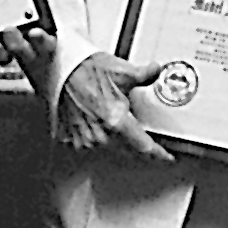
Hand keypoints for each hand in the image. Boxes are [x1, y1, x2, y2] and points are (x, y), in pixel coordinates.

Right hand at [56, 52, 173, 162]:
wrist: (60, 70)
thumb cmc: (86, 70)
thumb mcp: (122, 71)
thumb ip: (145, 74)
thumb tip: (157, 71)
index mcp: (115, 121)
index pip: (144, 146)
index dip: (158, 154)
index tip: (166, 158)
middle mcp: (100, 135)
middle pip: (128, 149)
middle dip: (136, 142)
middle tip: (140, 129)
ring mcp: (85, 139)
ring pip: (110, 148)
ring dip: (117, 140)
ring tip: (114, 118)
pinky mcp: (73, 138)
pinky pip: (93, 146)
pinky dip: (100, 137)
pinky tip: (100, 122)